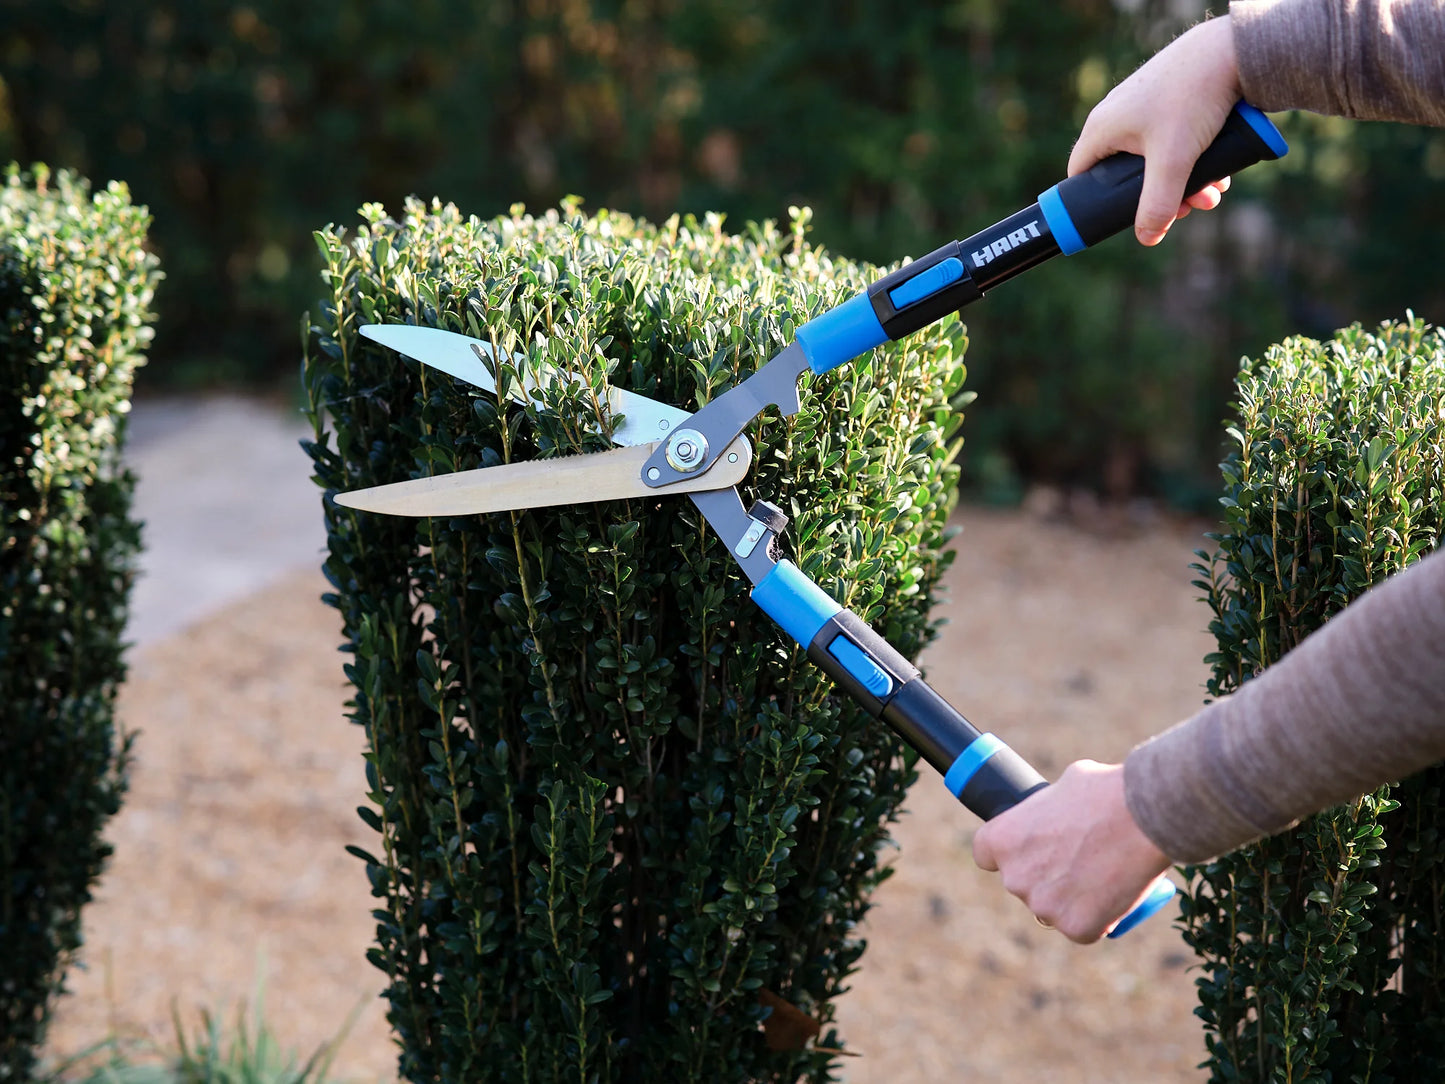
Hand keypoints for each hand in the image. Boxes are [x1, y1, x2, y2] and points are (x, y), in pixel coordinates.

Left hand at [972, 760, 1172, 942]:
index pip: (987, 856)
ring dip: (1070, 900)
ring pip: (1052, 909)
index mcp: (1000, 839)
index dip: (1012, 853)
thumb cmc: (1104, 792)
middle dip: (1046, 876)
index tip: (1031, 849)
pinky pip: (1082, 929)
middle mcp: (1014, 877)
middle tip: (1079, 860)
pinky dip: (1097, 920)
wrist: (1143, 817)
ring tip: (1103, 875)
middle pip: (1023, 883)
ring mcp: (1043, 906)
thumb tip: (1055, 809)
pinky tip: (1113, 898)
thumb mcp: (1062, 786)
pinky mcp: (1076, 928)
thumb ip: (1046, 807)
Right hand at [1068, 15, 1241, 244]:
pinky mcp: (1169, 99)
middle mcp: (1116, 116)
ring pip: (1155, 158)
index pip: (1080, 175)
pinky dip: (1191, 158)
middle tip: (1184, 209)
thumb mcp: (1173, 160)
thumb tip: (1147, 237)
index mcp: (1102, 129)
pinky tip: (1218, 170)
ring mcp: (1142, 106)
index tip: (1119, 217)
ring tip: (1211, 192)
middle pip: (1125, 173)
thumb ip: (1158, 203)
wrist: (1231, 50)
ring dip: (1182, 181)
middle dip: (1158, 196)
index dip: (1095, 201)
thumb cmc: (1193, 98)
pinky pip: (1172, 139)